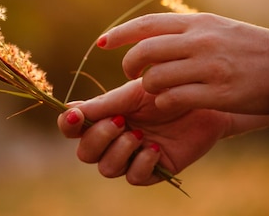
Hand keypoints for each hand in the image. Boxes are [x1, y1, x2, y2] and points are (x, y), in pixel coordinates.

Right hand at [57, 78, 230, 185]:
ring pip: (106, 168)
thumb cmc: (165, 92)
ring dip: (120, 151)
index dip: (67, 125)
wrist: (201, 102)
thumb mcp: (132, 94)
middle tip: (120, 121)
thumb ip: (103, 104)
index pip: (72, 128)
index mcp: (103, 117)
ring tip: (140, 134)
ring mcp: (130, 156)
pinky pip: (134, 177)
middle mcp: (112, 140)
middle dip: (98, 138)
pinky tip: (155, 148)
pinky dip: (141, 162)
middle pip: (85, 153)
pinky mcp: (153, 171)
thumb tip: (70, 109)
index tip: (76, 115)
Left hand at [98, 13, 268, 113]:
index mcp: (197, 23)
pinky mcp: (218, 93)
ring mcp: (209, 67)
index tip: (102, 42)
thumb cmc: (248, 48)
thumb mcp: (216, 28)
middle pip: (144, 52)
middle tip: (130, 74)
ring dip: (148, 87)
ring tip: (156, 89)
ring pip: (155, 78)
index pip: (146, 25)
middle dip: (129, 65)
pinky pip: (174, 98)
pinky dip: (165, 101)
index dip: (119, 34)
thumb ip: (183, 31)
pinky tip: (171, 101)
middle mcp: (200, 41)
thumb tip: (146, 35)